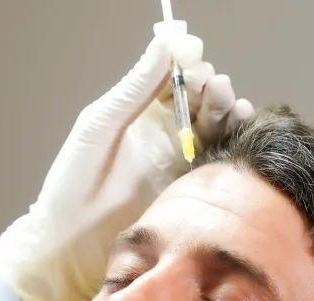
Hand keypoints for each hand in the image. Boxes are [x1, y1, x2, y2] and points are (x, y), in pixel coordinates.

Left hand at [0, 28, 254, 300]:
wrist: (73, 242)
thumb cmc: (74, 183)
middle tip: (211, 87)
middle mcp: (164, 130)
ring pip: (217, 121)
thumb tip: (164, 45)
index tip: (192, 59)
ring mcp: (181, 157)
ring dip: (227, 105)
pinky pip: (221, 155)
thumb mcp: (100, 125)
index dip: (186, 63)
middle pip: (201, 96)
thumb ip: (134, 89)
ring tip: (229, 102)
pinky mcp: (193, 185)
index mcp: (140, 110)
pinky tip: (240, 122)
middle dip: (211, 85)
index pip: (173, 76)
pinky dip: (236, 134)